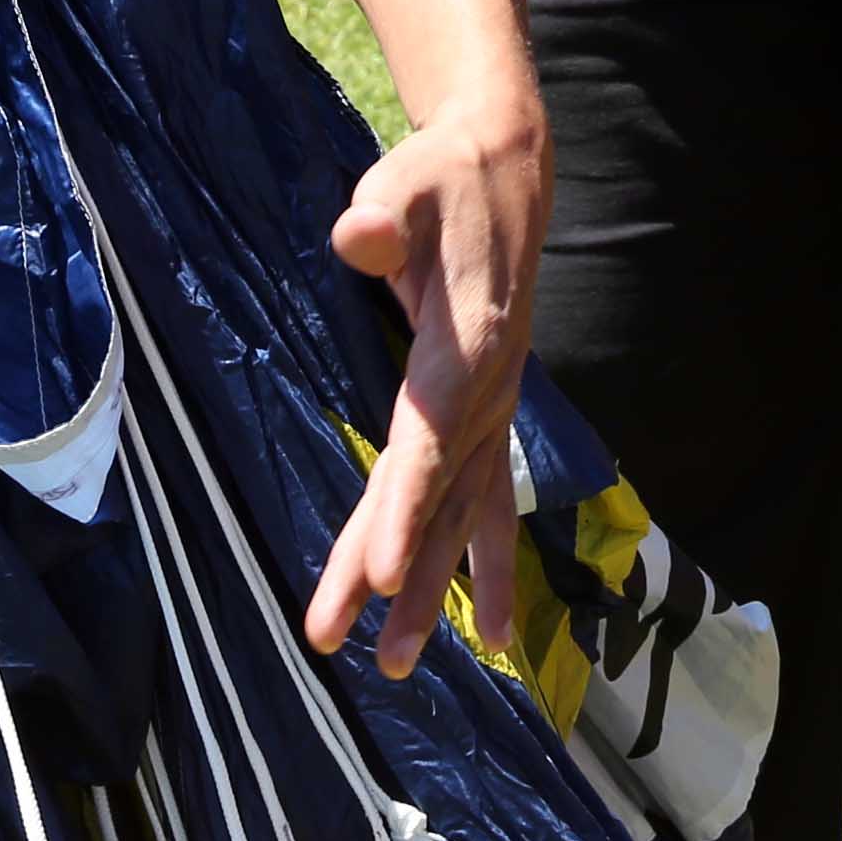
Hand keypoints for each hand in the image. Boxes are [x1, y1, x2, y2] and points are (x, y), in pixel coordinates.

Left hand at [305, 93, 547, 678]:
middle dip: (391, 571)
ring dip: (433, 590)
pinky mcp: (488, 417)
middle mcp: (490, 393)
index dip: (406, 508)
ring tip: (391, 665)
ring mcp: (494, 411)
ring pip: (460, 514)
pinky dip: (484, 566)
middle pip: (434, 495)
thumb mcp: (406, 183)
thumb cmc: (441, 182)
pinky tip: (487, 630)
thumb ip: (383, 216)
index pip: (429, 440)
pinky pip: (485, 504)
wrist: (505, 175)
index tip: (385, 574)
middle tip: (336, 639)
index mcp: (469, 346)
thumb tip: (357, 236)